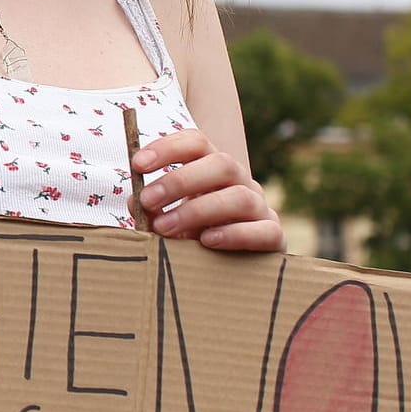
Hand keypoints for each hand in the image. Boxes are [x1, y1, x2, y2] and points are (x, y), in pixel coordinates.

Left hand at [134, 129, 282, 251]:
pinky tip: (207, 240)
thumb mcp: (167, 220)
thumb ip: (152, 210)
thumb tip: (136, 200)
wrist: (231, 268)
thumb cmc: (191, 236)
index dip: (168, 148)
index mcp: (213, 168)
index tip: (137, 164)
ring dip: (198, 210)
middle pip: (221, 164)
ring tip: (165, 227)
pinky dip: (234, 234)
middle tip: (148, 200)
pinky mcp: (274, 237)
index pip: (197, 143)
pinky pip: (265, 230)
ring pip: (239, 197)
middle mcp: (240, 182)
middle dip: (180, 180)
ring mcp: (260, 208)